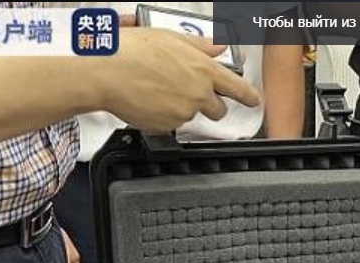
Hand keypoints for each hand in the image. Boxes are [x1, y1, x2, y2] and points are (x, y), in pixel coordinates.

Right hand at [105, 29, 259, 131]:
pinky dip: (163, 116)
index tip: (253, 100)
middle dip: (210, 105)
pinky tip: (148, 100)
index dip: (248, 96)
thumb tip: (218, 47)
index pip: (237, 88)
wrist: (105, 72)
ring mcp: (183, 113)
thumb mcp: (171, 38)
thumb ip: (200, 46)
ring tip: (158, 91)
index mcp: (203, 70)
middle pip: (218, 110)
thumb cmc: (133, 51)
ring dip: (181, 108)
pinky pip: (170, 125)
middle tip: (190, 94)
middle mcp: (198, 94)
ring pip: (191, 116)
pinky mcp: (166, 127)